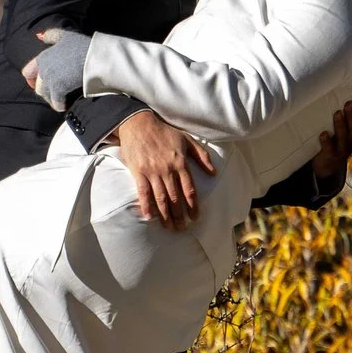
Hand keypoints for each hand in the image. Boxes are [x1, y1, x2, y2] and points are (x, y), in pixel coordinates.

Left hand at [22, 28, 90, 107]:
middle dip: (46, 91)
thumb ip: (51, 35)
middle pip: (38, 87)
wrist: (95, 58)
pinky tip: (68, 103)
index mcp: (42, 57)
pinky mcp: (59, 90)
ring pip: (45, 96)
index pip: (27, 73)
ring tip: (62, 98)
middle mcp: (43, 69)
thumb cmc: (82, 46)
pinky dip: (61, 105)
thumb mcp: (66, 36)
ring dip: (53, 99)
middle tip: (57, 92)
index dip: (33, 79)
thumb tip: (39, 36)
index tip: (42, 83)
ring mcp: (50, 81)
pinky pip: (56, 103)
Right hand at [117, 108, 214, 224]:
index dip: (193, 206)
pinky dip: (146, 205)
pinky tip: (150, 217)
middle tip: (182, 228)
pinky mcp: (138, 172)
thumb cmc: (164, 132)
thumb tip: (213, 172)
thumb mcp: (187, 140)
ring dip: (165, 215)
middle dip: (180, 215)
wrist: (138, 123)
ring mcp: (152, 171)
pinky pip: (143, 192)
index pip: (189, 189)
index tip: (195, 218)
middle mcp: (167, 169)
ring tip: (169, 227)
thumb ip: (202, 156)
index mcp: (180, 162)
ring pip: (161, 198)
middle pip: (175, 198)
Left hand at [311, 90, 351, 184]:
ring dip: (341, 125)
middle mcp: (350, 140)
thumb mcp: (345, 130)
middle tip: (349, 102)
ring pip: (343, 137)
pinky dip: (326, 141)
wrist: (328, 167)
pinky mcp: (329, 155)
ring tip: (337, 113)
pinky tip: (324, 134)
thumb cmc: (335, 141)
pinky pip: (328, 148)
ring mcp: (340, 149)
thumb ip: (349, 115)